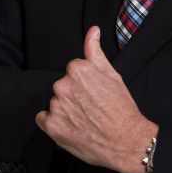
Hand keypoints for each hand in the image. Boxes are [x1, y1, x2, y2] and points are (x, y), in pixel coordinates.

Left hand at [35, 26, 157, 172]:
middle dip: (74, 96)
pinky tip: (72, 127)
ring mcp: (56, 106)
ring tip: (85, 120)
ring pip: (55, 104)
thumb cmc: (122, 110)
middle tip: (91, 108)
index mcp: (77, 70)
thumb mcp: (112, 75)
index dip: (84, 85)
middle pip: (62, 87)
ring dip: (66, 110)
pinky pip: (44, 119)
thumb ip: (95, 51)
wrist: (126, 141)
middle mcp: (63, 86)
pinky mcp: (52, 125)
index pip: (72, 72)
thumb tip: (92, 31)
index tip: (94, 94)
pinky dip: (55, 123)